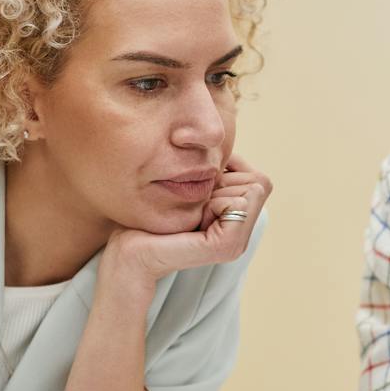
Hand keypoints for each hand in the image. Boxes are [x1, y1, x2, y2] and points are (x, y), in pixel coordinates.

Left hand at [103, 153, 271, 284]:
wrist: (129, 249)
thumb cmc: (151, 215)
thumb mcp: (192, 186)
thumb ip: (217, 172)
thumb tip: (228, 141)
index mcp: (236, 222)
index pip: (258, 178)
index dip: (227, 173)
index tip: (198, 194)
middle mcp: (242, 234)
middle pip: (259, 182)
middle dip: (224, 182)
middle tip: (195, 205)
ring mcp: (238, 243)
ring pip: (253, 189)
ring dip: (218, 191)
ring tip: (194, 212)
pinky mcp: (228, 246)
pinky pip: (238, 203)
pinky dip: (214, 202)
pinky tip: (194, 220)